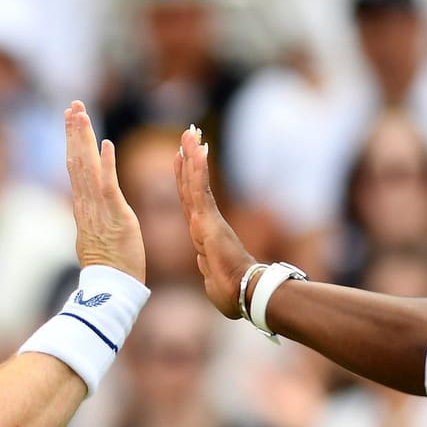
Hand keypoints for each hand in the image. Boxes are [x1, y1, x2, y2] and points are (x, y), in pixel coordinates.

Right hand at [65, 101, 145, 282]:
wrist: (111, 288)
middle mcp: (86, 204)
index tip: (72, 120)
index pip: (76, 168)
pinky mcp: (116, 215)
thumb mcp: (94, 238)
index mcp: (83, 208)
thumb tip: (85, 211)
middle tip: (73, 105)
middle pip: (76, 160)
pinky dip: (106, 163)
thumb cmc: (108, 267)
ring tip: (80, 113)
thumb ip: (90, 220)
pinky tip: (105, 142)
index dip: (73, 142)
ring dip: (84, 138)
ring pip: (87, 167)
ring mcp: (99, 209)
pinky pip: (109, 185)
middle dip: (74, 131)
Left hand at [174, 125, 254, 317]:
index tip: (182, 159)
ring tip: (189, 132)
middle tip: (188, 133)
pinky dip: (197, 169)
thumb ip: (206, 268)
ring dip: (192, 156)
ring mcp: (206, 219)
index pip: (190, 202)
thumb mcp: (213, 279)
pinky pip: (200, 189)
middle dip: (188, 159)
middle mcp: (204, 223)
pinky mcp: (208, 220)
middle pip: (191, 186)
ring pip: (195, 183)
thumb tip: (203, 264)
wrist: (245, 294)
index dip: (185, 179)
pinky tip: (195, 149)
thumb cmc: (232, 293)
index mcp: (202, 236)